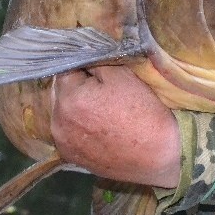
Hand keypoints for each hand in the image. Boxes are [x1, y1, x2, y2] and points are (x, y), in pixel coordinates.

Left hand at [51, 65, 180, 188]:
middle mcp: (57, 122)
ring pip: (62, 111)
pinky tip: (98, 126)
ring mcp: (62, 142)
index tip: (102, 71)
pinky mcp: (69, 156)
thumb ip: (95, 61)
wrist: (157, 156)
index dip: (85, 66)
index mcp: (69, 98)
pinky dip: (77, 125)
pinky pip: (67, 130)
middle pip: (60, 91)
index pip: (66, 68)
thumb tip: (82, 58)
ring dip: (75, 105)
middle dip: (77, 85)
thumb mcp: (122, 75)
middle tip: (103, 90)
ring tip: (101, 110)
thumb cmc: (142, 111)